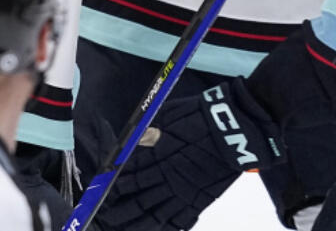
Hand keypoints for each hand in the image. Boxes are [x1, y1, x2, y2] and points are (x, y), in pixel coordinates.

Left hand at [99, 79, 285, 230]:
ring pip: (152, 215)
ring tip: (119, 229)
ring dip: (134, 223)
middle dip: (117, 209)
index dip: (111, 183)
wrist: (236, 128)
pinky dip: (164, 229)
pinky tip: (156, 230)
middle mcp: (166, 177)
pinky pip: (177, 221)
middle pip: (134, 199)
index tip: (99, 190)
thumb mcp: (170, 117)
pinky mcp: (198, 200)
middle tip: (102, 216)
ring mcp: (182, 192)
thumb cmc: (202, 115)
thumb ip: (150, 132)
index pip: (125, 173)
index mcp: (157, 154)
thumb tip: (135, 141)